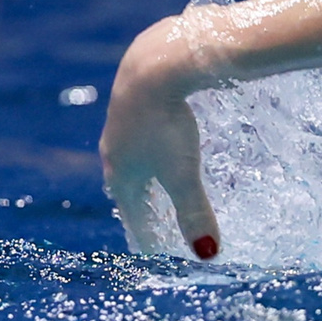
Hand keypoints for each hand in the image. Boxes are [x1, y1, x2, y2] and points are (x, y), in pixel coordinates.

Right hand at [99, 16, 223, 259]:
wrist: (154, 66)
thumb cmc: (166, 125)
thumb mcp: (184, 173)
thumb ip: (195, 213)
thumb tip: (207, 254)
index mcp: (122, 172)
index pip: (132, 213)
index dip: (145, 232)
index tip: (152, 250)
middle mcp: (114, 148)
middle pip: (128, 183)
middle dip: (140, 203)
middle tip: (150, 219)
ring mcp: (121, 118)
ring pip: (132, 152)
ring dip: (143, 169)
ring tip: (152, 178)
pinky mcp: (133, 93)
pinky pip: (140, 125)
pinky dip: (149, 139)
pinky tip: (159, 130)